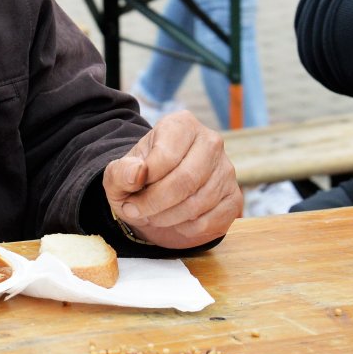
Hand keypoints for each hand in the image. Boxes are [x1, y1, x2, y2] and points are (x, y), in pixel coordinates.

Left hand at [101, 110, 241, 247]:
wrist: (158, 197)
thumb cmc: (140, 181)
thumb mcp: (118, 175)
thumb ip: (121, 172)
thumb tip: (137, 173)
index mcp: (182, 125)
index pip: (166, 156)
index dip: (144, 182)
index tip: (129, 195)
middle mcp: (211, 142)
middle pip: (185, 180)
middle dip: (155, 203)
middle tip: (136, 211)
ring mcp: (227, 170)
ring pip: (197, 204)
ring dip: (167, 218)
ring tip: (152, 215)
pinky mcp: (234, 199)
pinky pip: (210, 221)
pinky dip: (186, 229)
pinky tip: (175, 221)